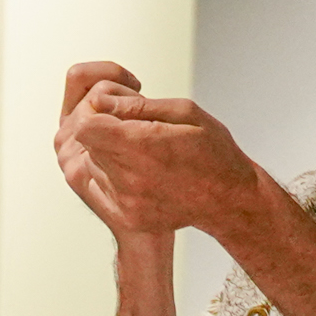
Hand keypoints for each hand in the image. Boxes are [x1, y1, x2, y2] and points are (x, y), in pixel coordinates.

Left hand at [59, 68, 266, 241]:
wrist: (229, 200)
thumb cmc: (213, 151)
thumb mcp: (185, 112)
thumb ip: (137, 105)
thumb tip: (99, 99)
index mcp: (142, 146)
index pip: (86, 126)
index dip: (94, 112)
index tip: (112, 110)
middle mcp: (129, 178)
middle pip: (88, 144)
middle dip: (104, 131)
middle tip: (135, 130)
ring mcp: (126, 201)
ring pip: (94, 166)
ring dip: (111, 155)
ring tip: (144, 154)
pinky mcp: (126, 216)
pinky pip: (102, 188)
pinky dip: (115, 177)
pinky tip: (143, 174)